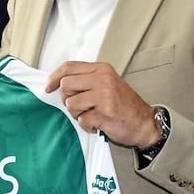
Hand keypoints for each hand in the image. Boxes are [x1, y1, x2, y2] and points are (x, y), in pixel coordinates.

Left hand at [45, 61, 159, 146]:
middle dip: (68, 99)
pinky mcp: (105, 113)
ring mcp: (104, 96)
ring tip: (91, 115)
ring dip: (78, 114)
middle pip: (66, 85)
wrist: (145, 123)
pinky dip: (88, 125)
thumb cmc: (124, 105)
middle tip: (80, 106)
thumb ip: (86, 80)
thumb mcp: (107, 84)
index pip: (69, 67)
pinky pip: (82, 120)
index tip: (49, 87)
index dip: (54, 77)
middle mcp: (103, 80)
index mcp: (102, 70)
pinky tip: (98, 124)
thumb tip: (59, 83)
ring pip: (71, 104)